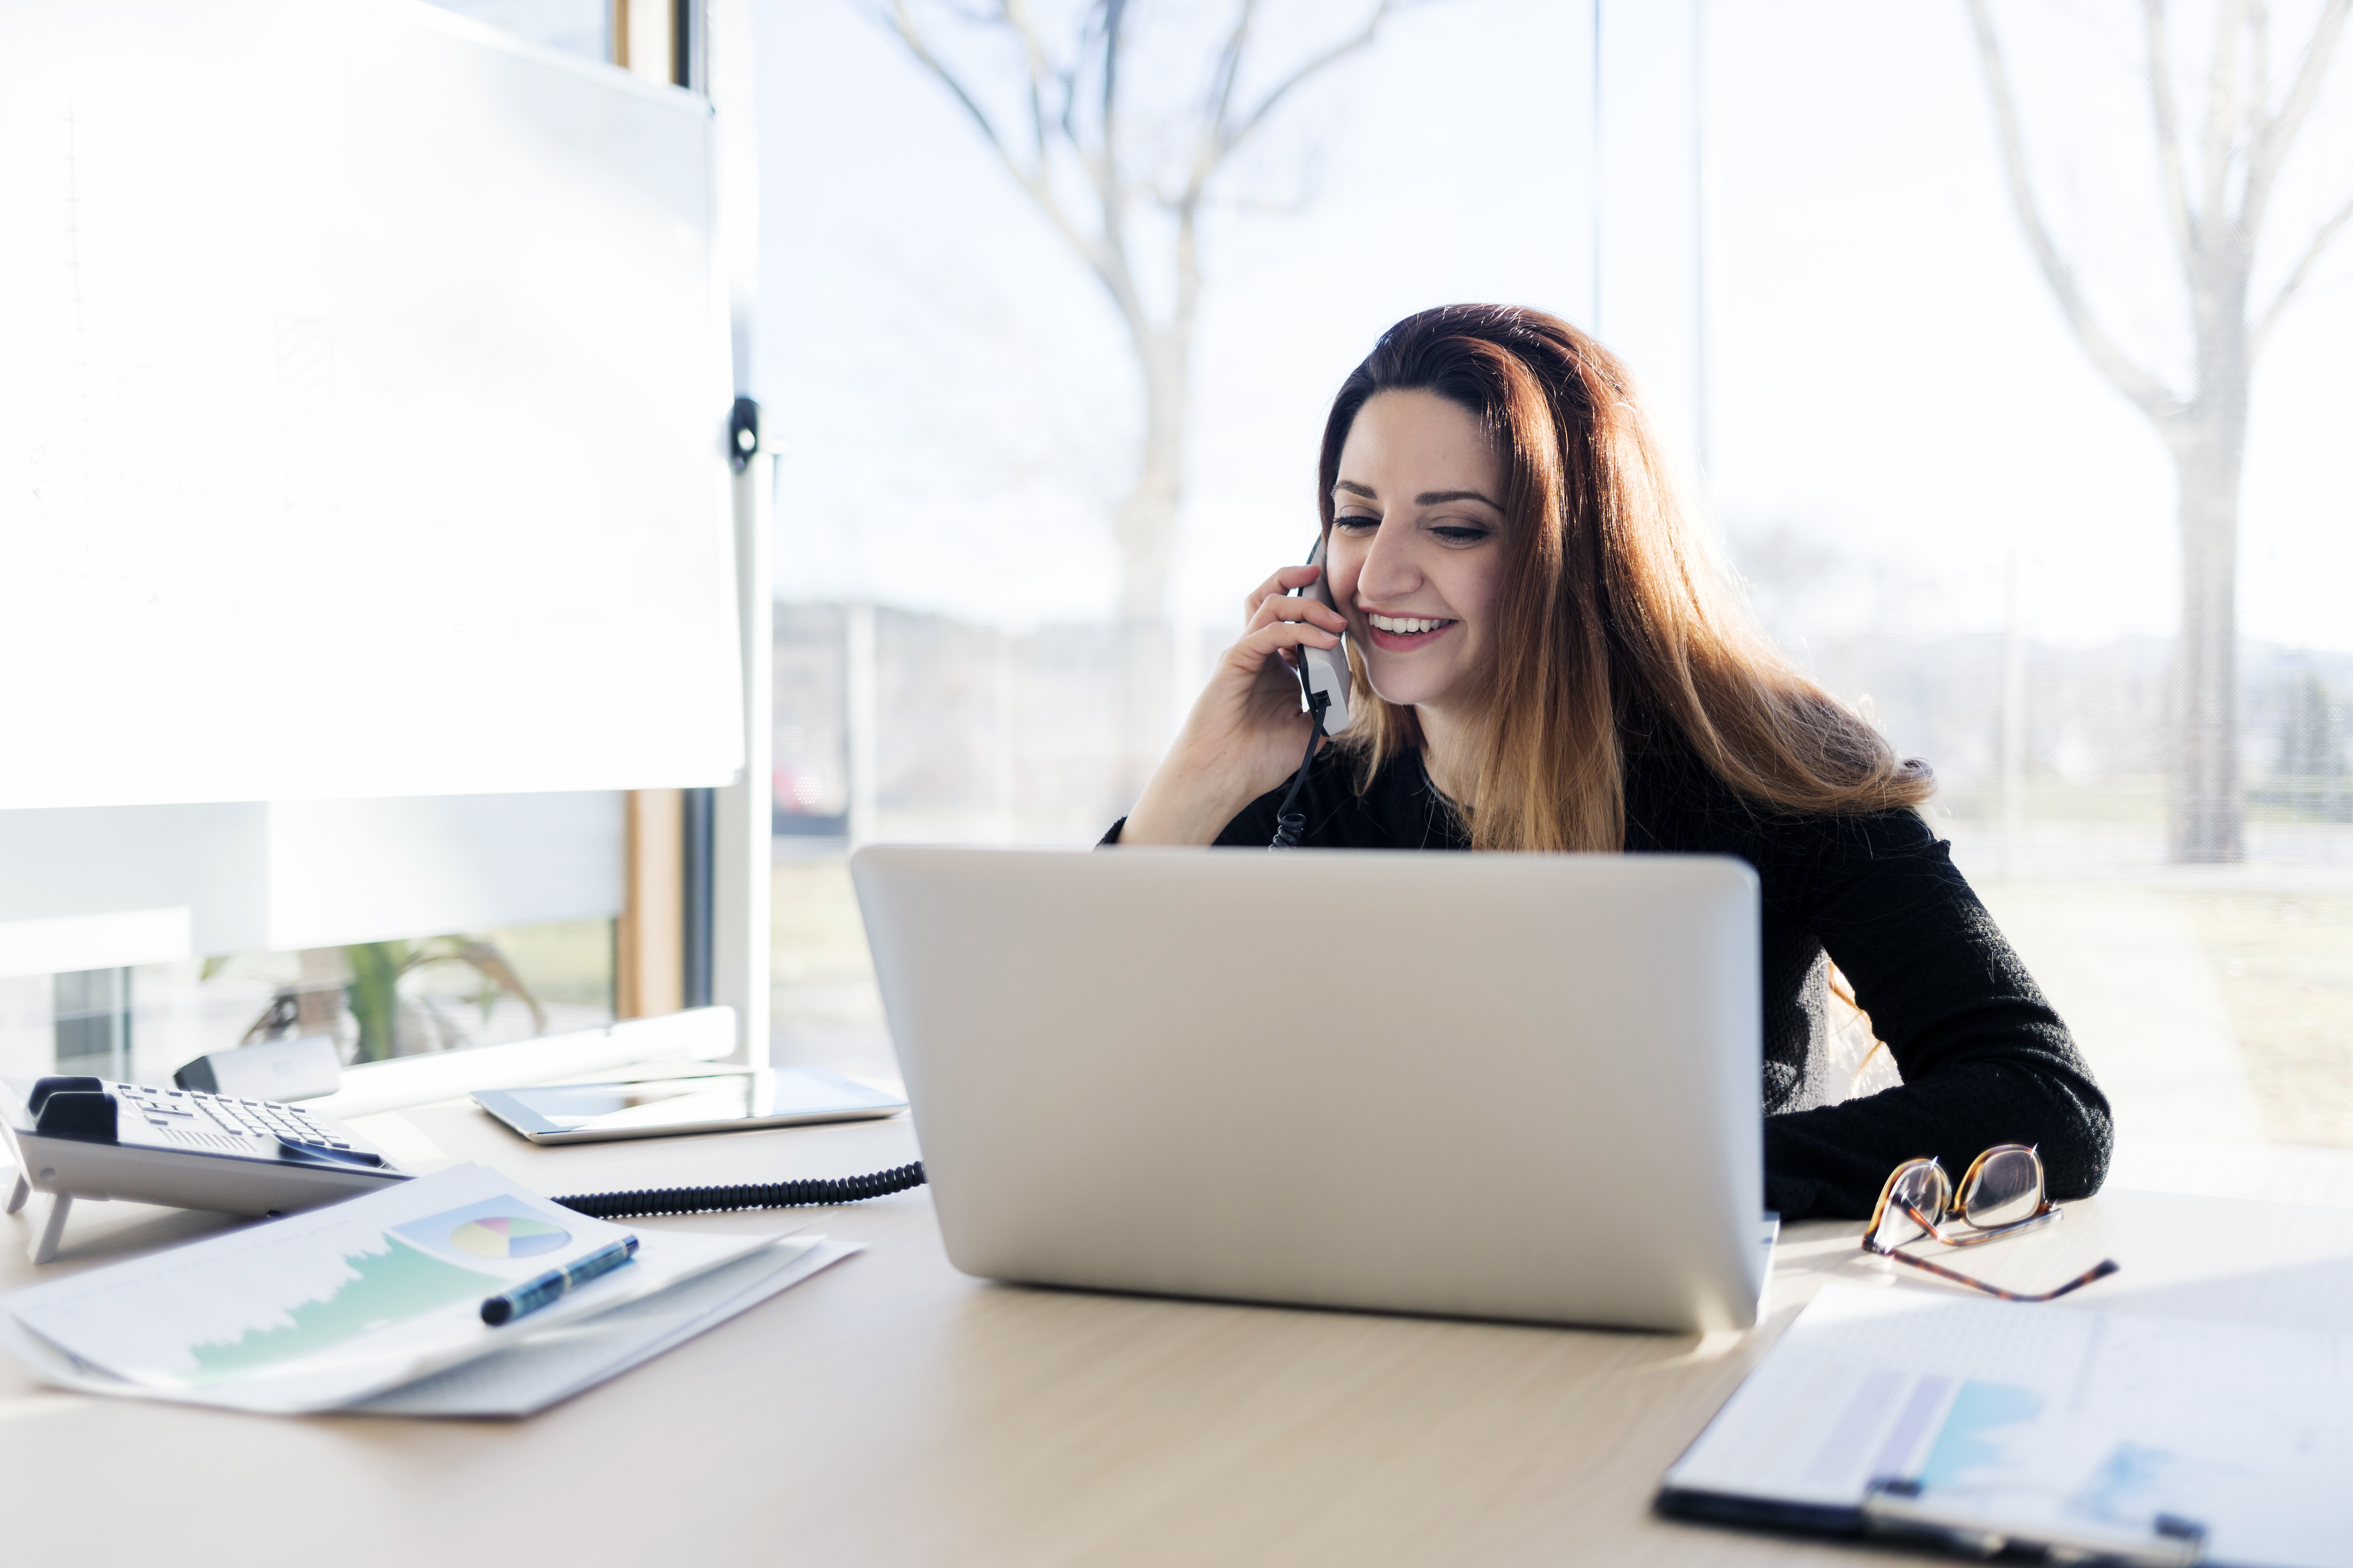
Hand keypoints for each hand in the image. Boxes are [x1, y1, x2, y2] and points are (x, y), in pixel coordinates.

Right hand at [1119, 564, 1347, 844]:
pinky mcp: (1234, 661)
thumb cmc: (1256, 760)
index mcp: (1272, 667)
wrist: (1224, 779)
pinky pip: (1269, 631)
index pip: (1291, 622)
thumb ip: (1325, 711)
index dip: (1317, 613)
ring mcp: (1244, 655)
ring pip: (1270, 605)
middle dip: (1299, 582)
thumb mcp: (1307, 732)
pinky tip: (1325, 641)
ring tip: (1334, 619)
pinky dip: (1300, 630)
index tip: (1344, 623)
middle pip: (1270, 598)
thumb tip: (1346, 699)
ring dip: (1306, 604)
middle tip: (1329, 583)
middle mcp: (1256, 655)